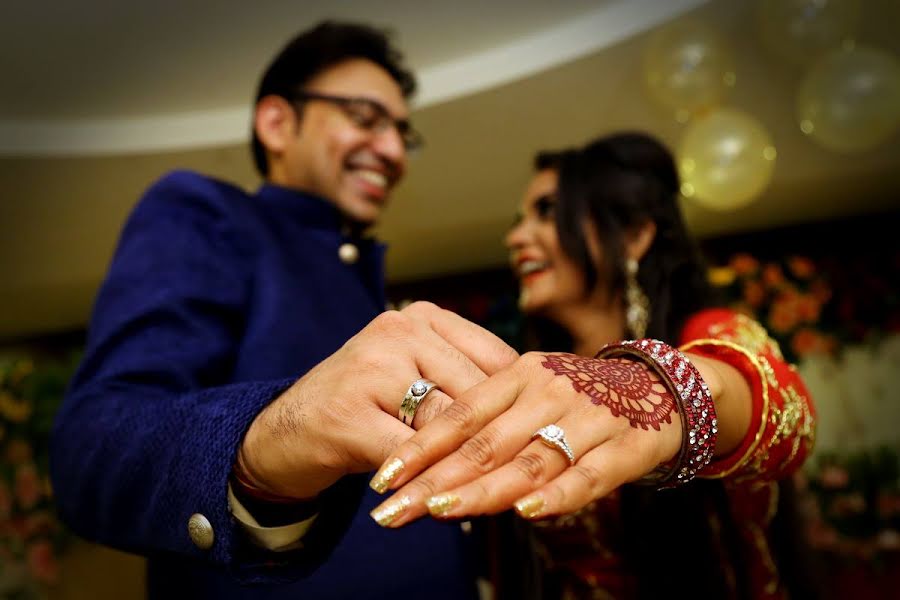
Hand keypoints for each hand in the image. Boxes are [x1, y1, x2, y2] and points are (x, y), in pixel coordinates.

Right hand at [237, 302, 518, 500]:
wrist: (284, 431)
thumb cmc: (366, 406)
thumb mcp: (416, 376)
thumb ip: (465, 380)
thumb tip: (537, 409)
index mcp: (424, 317)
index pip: (496, 360)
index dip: (523, 406)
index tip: (547, 439)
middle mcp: (398, 330)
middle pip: (477, 394)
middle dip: (504, 441)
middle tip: (533, 477)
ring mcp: (370, 369)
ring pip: (448, 425)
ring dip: (474, 466)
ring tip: (500, 495)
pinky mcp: (348, 414)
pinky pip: (409, 456)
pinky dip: (430, 483)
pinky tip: (445, 502)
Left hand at [367, 351, 682, 525]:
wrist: (660, 387)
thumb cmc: (577, 398)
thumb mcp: (530, 395)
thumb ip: (490, 426)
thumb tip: (432, 471)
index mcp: (518, 376)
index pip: (460, 414)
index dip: (419, 447)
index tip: (383, 479)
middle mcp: (547, 393)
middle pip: (484, 443)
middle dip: (435, 480)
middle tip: (393, 510)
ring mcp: (586, 418)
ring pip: (528, 460)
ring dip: (483, 489)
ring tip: (441, 512)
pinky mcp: (624, 445)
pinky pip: (588, 474)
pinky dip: (558, 494)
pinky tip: (527, 512)